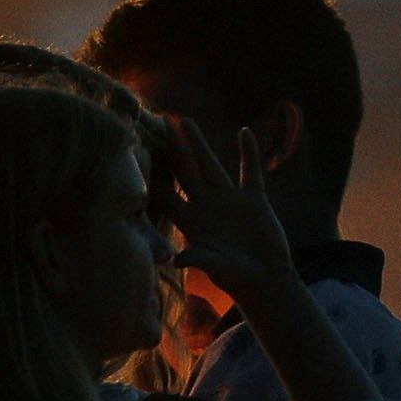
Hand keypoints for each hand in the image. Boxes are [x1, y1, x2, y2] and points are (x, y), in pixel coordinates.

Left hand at [158, 115, 299, 312]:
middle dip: (171, 149)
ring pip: (210, 164)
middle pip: (184, 171)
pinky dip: (249, 152)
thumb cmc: (235, 278)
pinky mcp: (253, 199)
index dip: (151, 178)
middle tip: (157, 124)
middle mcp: (205, 206)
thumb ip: (199, 258)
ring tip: (186, 120)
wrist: (264, 279)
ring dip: (199, 143)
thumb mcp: (216, 267)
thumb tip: (177, 259)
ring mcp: (228, 200)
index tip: (137, 159)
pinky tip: (244, 132)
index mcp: (190, 222)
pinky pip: (250, 170)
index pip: (166, 196)